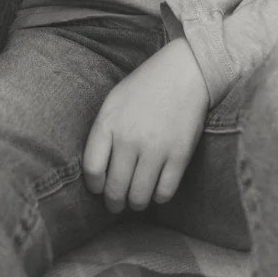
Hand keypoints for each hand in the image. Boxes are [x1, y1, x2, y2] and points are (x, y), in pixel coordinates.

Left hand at [82, 38, 208, 214]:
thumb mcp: (114, 102)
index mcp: (109, 122)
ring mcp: (155, 148)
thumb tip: (98, 172)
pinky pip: (164, 193)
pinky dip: (159, 197)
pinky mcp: (180, 156)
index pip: (92, 169)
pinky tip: (156, 190)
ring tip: (136, 200)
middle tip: (116, 204)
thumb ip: (103, 133)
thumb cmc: (144, 87)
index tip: (99, 188)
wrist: (184, 72)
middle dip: (114, 202)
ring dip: (136, 204)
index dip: (94, 185)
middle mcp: (129, 138)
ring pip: (139, 197)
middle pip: (115, 189)